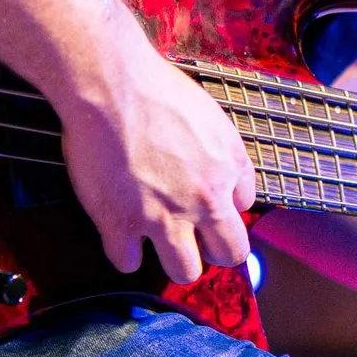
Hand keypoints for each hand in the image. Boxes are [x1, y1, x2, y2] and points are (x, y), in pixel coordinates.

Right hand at [57, 36, 257, 284]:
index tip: (208, 212)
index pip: (244, 217)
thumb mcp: (217, 120)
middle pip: (228, 255)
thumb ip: (232, 162)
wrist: (112, 85)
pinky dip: (124, 252)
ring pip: (184, 271)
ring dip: (174, 260)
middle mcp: (202, 201)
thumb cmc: (159, 91)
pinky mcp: (120, 223)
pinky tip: (120, 234)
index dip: (224, 217)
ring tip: (158, 240)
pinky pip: (128, 263)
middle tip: (193, 238)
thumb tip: (239, 195)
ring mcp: (161, 217)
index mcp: (226, 174)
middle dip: (213, 250)